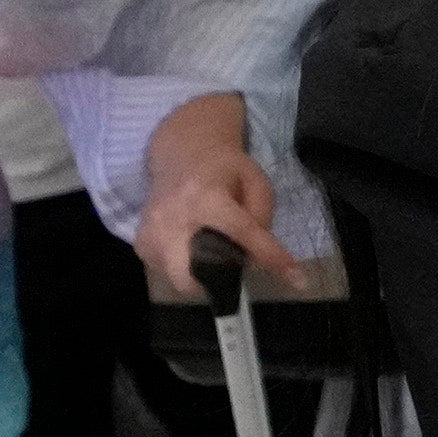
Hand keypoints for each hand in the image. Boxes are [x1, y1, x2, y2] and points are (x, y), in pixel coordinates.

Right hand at [135, 96, 308, 302]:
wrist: (182, 154)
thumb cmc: (223, 168)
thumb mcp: (255, 182)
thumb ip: (262, 217)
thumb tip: (260, 259)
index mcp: (206, 197)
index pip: (242, 233)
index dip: (271, 257)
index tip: (297, 280)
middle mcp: (172, 218)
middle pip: (190, 275)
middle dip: (213, 282)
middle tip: (230, 270)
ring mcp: (150, 233)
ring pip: (178, 279)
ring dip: (200, 276)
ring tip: (211, 253)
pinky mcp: (140, 244)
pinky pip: (164, 273)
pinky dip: (183, 269)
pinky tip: (191, 249)